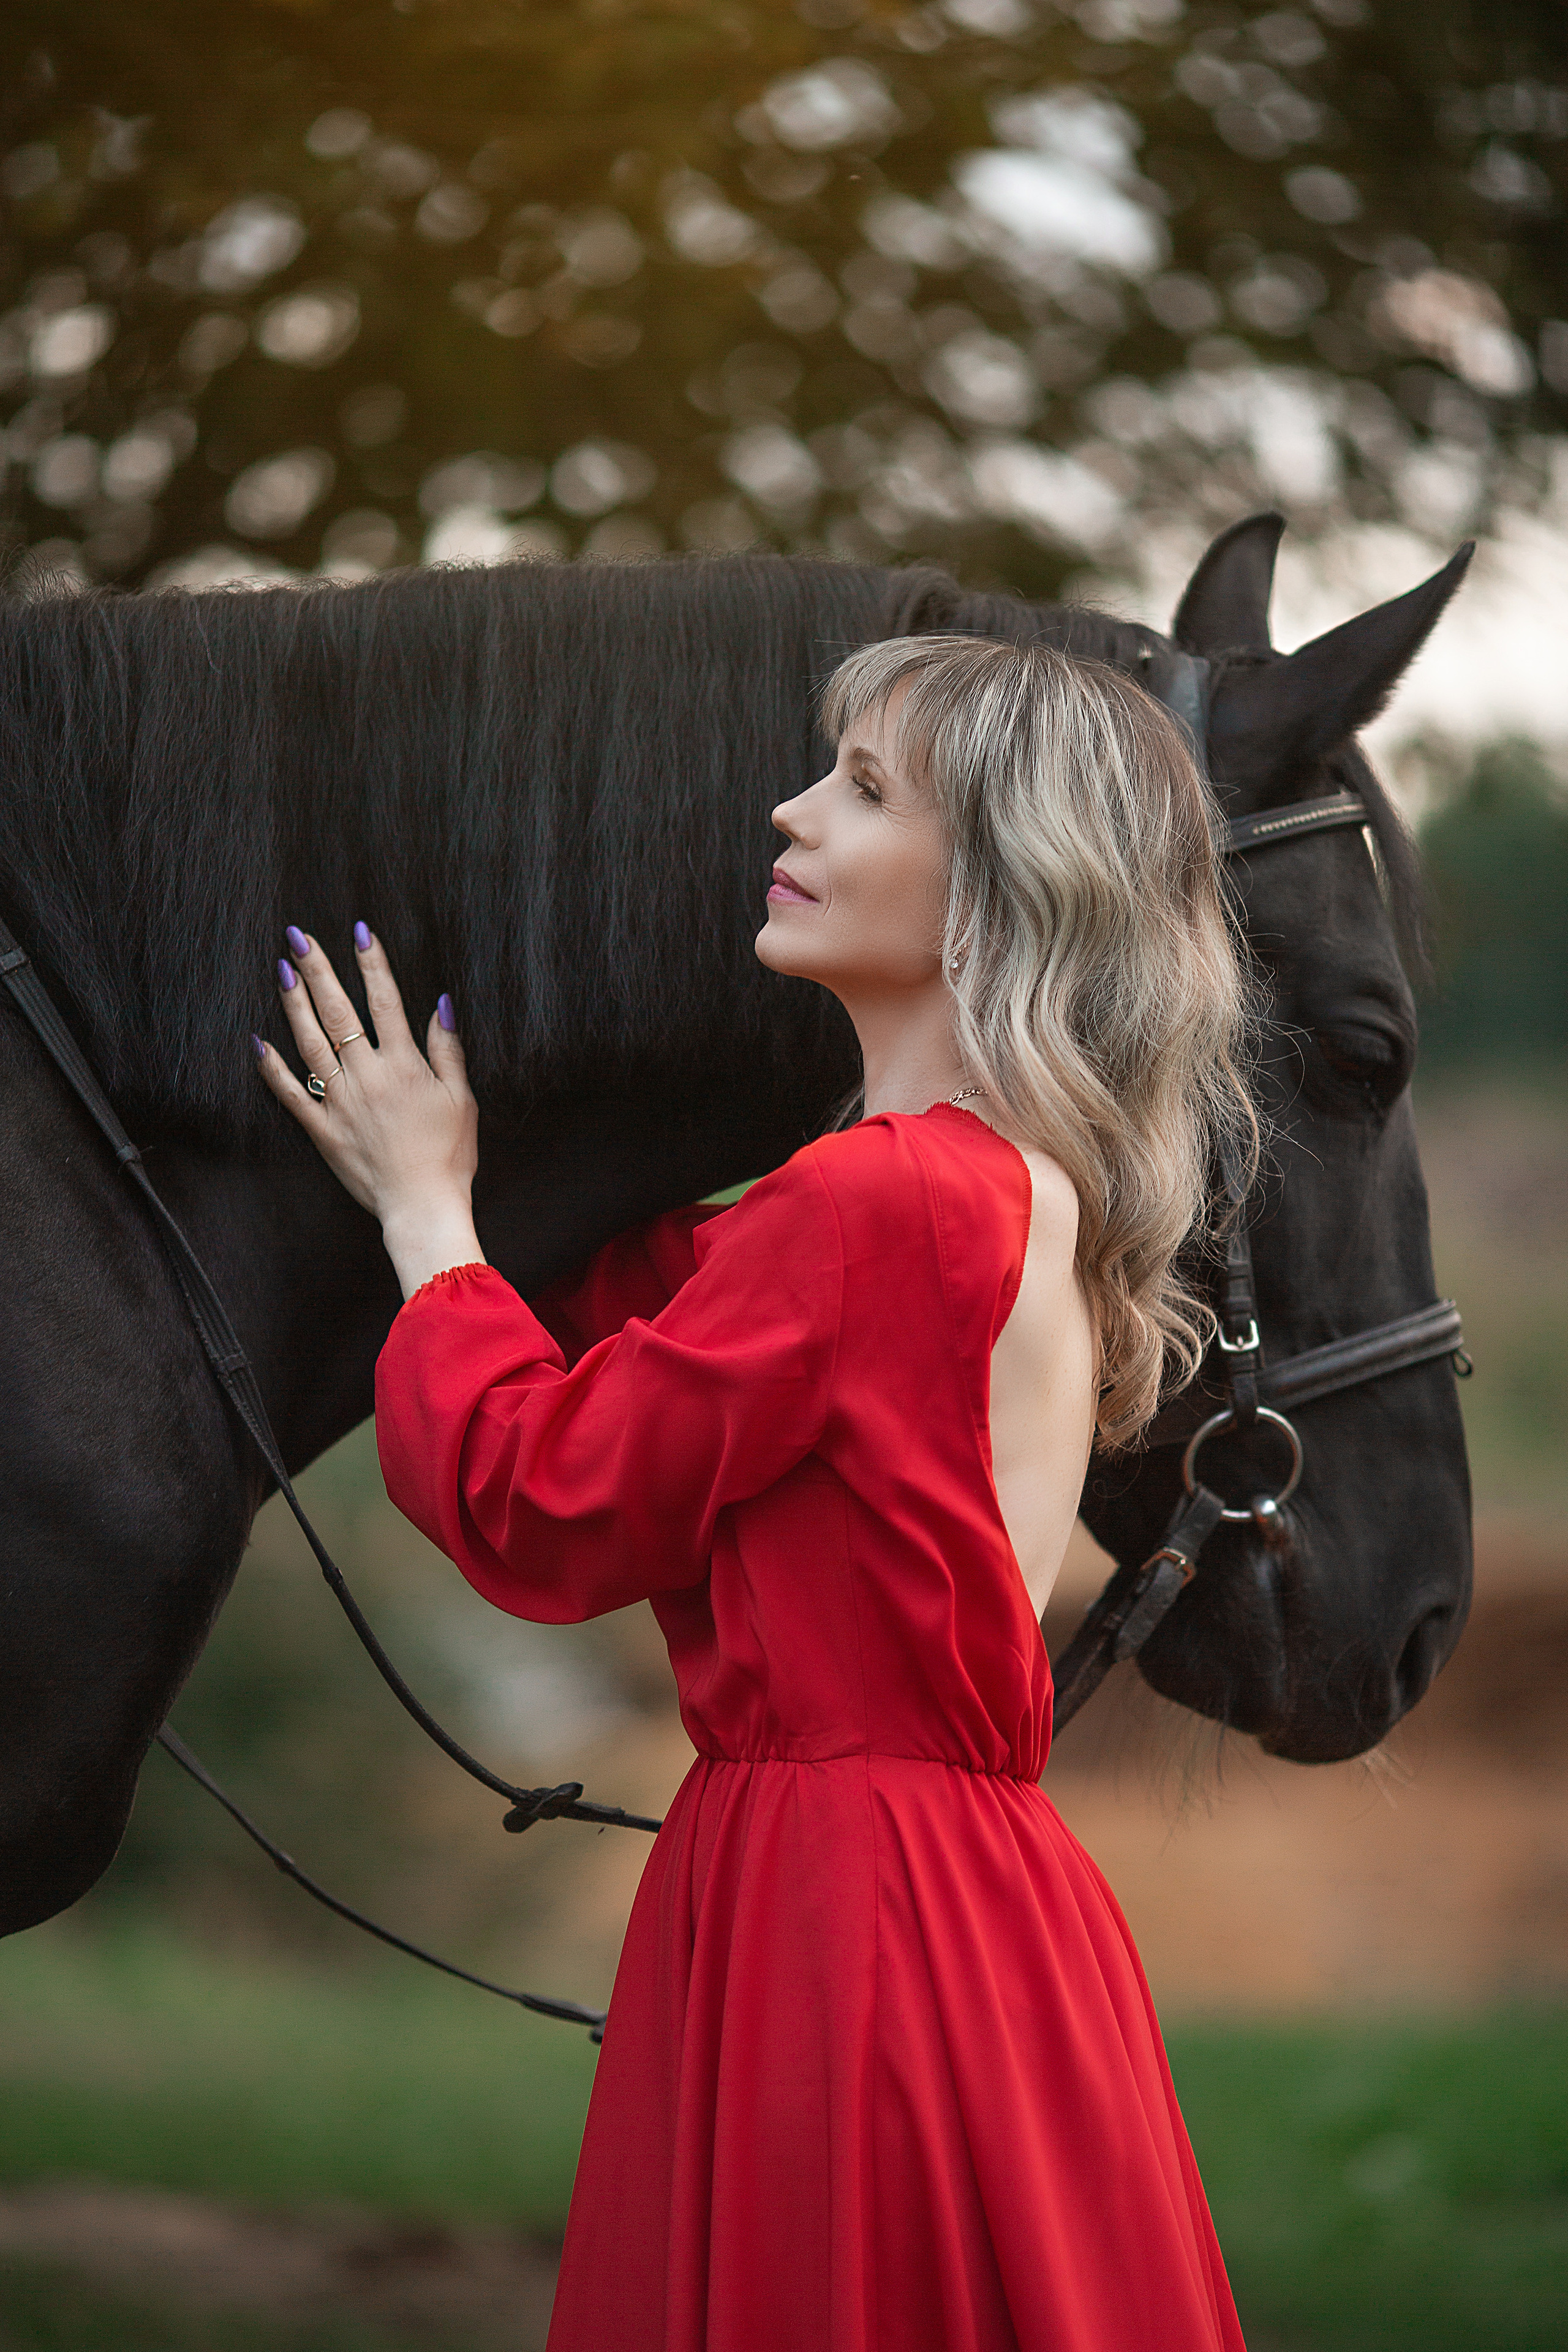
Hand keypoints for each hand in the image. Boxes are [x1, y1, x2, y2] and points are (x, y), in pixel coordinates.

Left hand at [255, 925, 484, 1297]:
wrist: (421, 1205)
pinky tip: (258, 1042)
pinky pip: (291, 1094)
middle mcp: (366, 1076)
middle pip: (337, 1012)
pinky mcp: (322, 1130)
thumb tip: (440, 1004)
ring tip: (282, 970)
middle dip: (318, 970)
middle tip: (298, 936)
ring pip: (309, 1043)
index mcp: (404, 1065)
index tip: (359, 932)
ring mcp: (340, 1102)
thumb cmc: (449, 1155)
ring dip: (293, 1004)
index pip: (385, 1001)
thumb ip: (447, 1049)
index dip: (371, 964)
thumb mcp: (462, 1098)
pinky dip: (272, 1069)